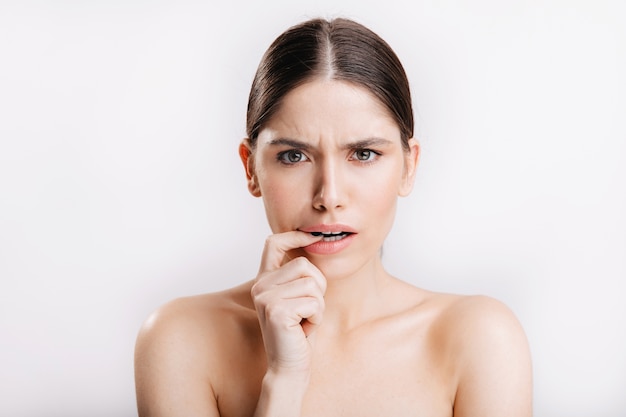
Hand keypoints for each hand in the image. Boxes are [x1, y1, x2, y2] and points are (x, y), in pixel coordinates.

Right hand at [251, 231, 325, 373]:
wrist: (290, 366)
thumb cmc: (298, 332)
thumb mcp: (298, 297)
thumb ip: (298, 275)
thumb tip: (313, 242)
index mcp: (264, 280)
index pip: (273, 243)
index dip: (294, 236)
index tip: (312, 237)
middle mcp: (260, 286)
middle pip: (305, 265)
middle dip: (318, 288)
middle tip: (307, 311)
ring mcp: (266, 297)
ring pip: (312, 284)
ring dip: (318, 306)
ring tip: (304, 321)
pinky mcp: (276, 311)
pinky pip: (314, 302)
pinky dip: (317, 318)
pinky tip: (304, 329)